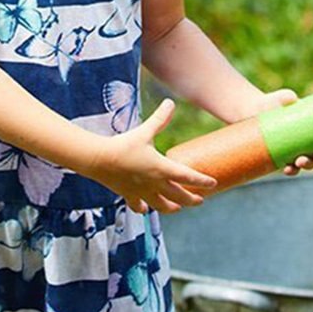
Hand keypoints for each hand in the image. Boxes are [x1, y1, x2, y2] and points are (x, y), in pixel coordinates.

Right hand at [88, 99, 216, 213]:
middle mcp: (155, 184)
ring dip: (172, 208)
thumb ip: (159, 118)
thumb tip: (170, 102)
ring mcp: (142, 193)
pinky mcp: (129, 196)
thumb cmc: (124, 145)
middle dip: (191, 200)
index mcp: (162, 168)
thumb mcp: (145, 130)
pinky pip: (139, 206)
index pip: (188, 177)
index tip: (213, 184)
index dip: (202, 181)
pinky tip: (145, 208)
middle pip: (179, 197)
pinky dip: (144, 208)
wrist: (99, 160)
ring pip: (162, 206)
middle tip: (200, 200)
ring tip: (178, 208)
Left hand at [252, 88, 312, 175]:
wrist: (257, 109)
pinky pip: (292, 168)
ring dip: (307, 165)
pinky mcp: (285, 157)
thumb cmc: (276, 102)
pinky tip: (287, 169)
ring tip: (299, 162)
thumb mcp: (282, 98)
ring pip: (308, 163)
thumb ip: (286, 97)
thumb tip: (292, 99)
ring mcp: (299, 151)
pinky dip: (291, 170)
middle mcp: (311, 142)